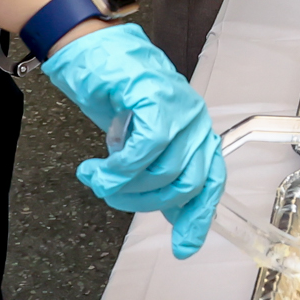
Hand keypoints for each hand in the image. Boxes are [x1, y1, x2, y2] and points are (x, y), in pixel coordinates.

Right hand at [40, 25, 227, 257]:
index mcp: (196, 132)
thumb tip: (171, 213)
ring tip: (98, 178)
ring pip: (163, 171)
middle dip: (145, 201)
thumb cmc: (114, 92)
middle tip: (112, 195)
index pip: (211, 182)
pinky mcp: (157, 98)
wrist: (89, 51)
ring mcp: (180, 108)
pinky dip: (118, 168)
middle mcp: (196, 121)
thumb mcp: (139, 141)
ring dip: (123, 186)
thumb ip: (158, 172)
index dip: (197, 218)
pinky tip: (96, 168)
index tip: (183, 248)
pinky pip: (145, 150)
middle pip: (186, 184)